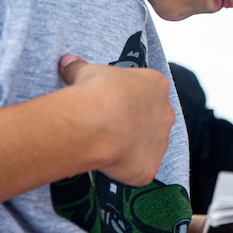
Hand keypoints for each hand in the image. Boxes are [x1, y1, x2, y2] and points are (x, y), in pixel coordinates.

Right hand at [58, 54, 173, 185]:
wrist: (97, 123)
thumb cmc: (95, 91)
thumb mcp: (86, 72)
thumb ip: (79, 67)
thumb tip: (66, 60)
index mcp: (156, 85)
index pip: (147, 93)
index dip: (128, 100)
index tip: (110, 105)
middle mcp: (165, 113)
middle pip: (153, 120)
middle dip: (134, 125)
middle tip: (108, 129)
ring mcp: (160, 142)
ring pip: (148, 147)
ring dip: (131, 149)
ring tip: (105, 148)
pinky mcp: (150, 167)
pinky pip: (140, 171)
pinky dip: (125, 172)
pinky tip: (105, 166)